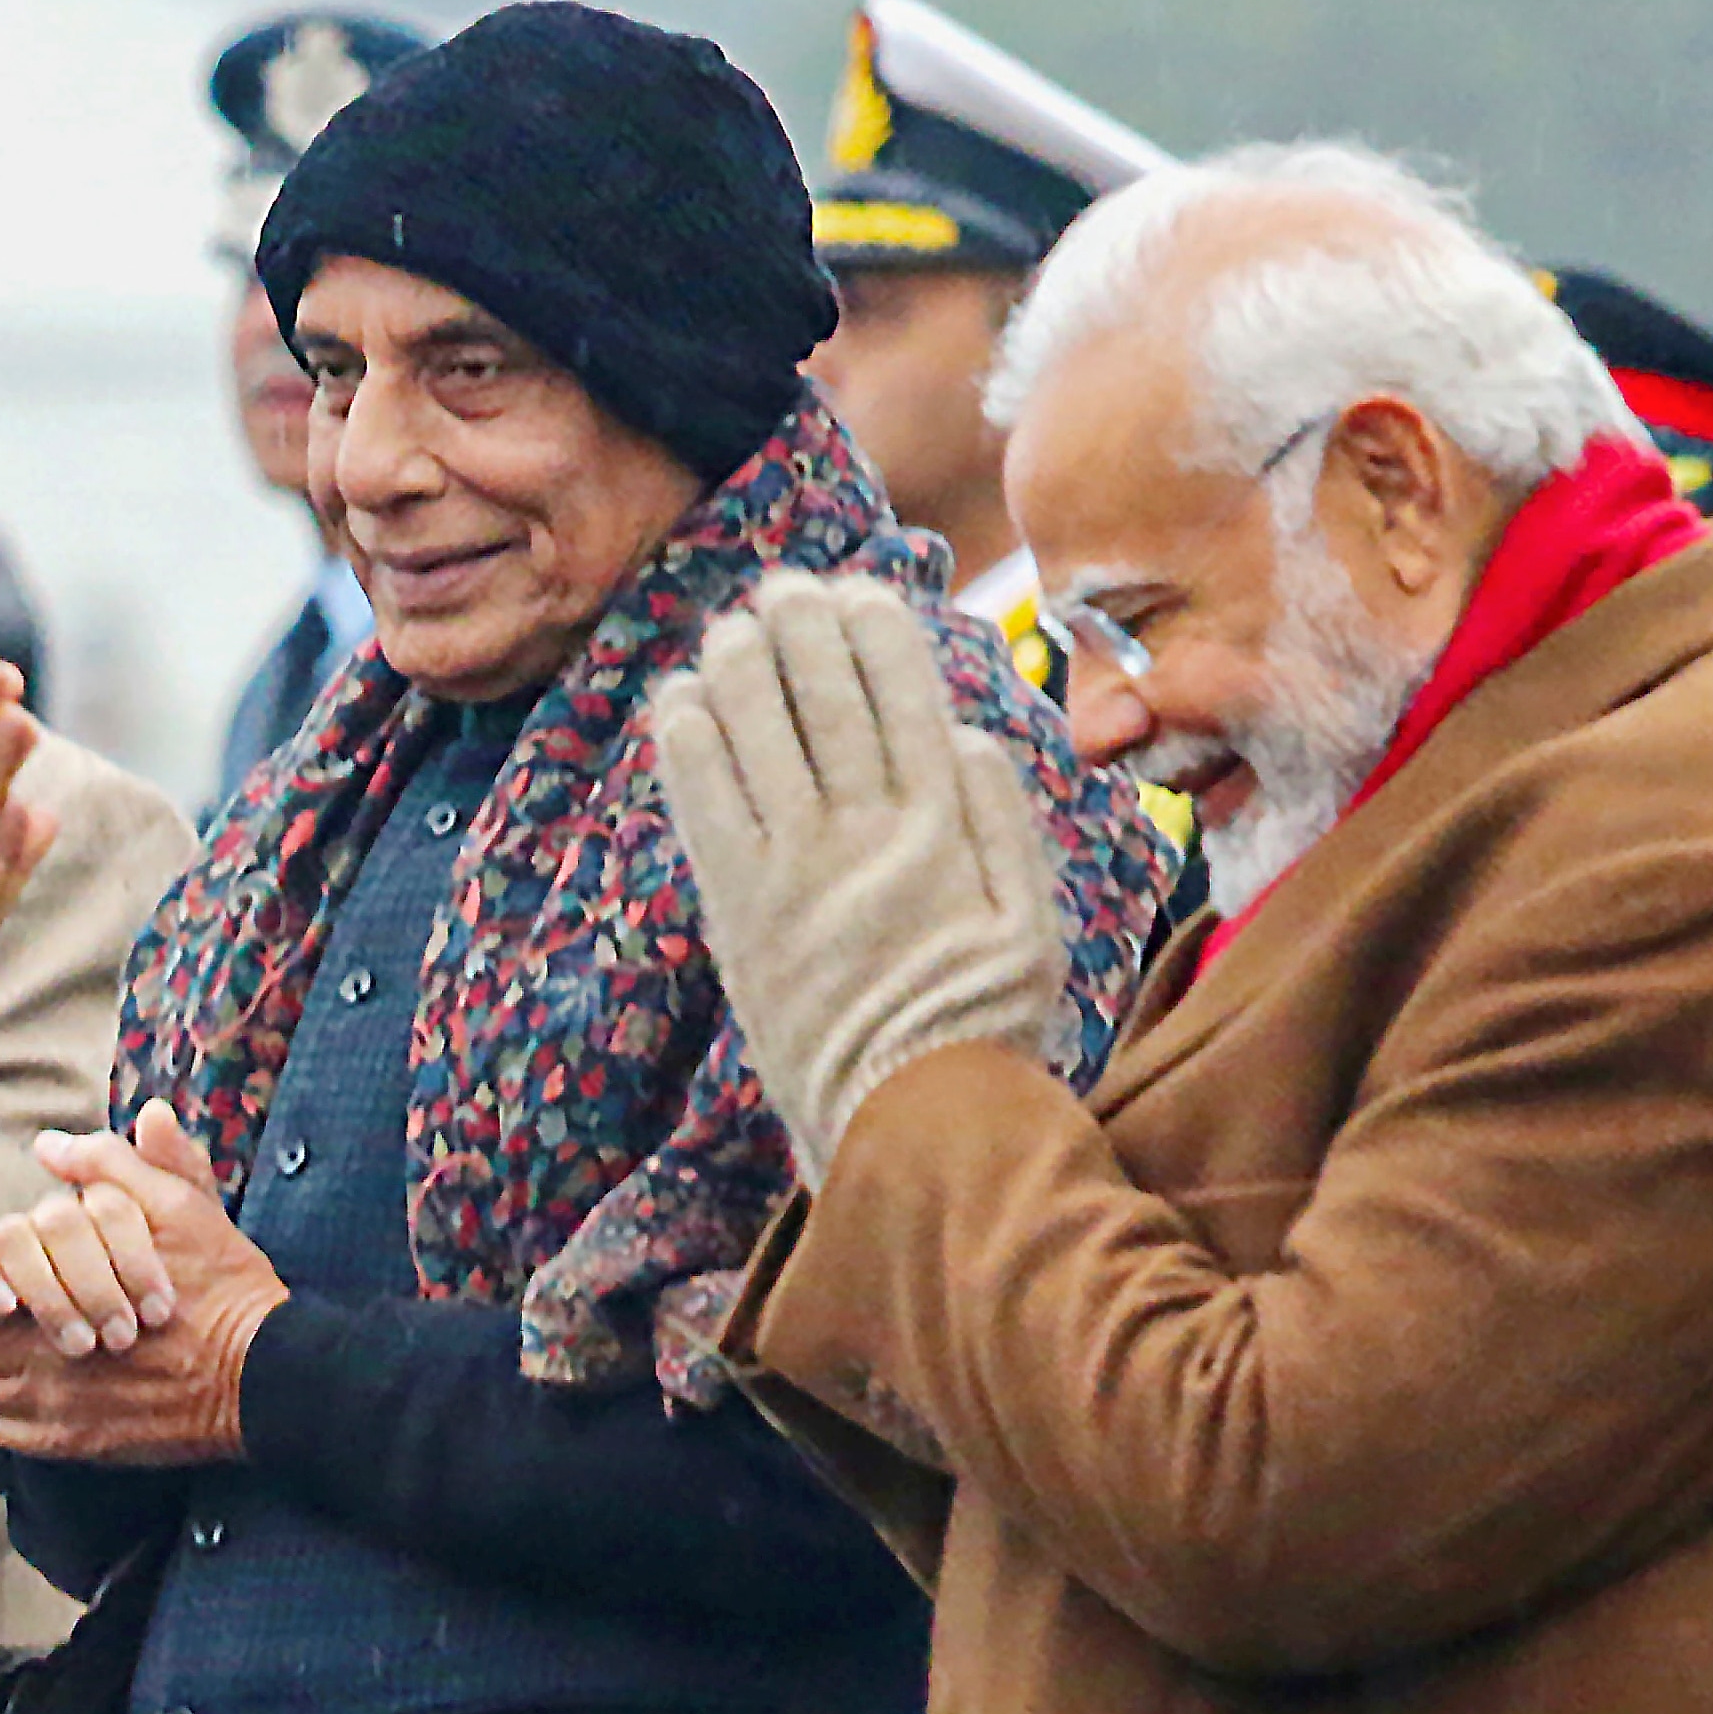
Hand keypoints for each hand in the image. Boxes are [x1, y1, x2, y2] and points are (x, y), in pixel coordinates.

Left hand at [0, 1101, 288, 1464]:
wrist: (263, 1375)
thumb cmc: (222, 1288)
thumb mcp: (177, 1206)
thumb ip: (111, 1165)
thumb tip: (51, 1146)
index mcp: (50, 1288)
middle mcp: (38, 1353)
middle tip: (9, 1310)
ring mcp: (51, 1405)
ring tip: (32, 1349)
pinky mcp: (72, 1444)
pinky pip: (8, 1434)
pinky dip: (20, 1415)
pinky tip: (57, 1390)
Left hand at [651, 572, 1064, 1174]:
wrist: (907, 1127)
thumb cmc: (980, 1028)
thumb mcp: (1033, 926)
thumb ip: (1004, 826)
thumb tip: (965, 735)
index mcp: (943, 829)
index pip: (903, 696)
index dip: (873, 630)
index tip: (856, 588)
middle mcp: (863, 835)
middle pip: (821, 697)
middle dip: (799, 626)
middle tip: (782, 586)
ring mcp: (792, 870)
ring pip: (755, 733)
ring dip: (737, 667)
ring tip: (729, 630)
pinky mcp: (736, 912)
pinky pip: (702, 805)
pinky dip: (688, 743)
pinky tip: (679, 700)